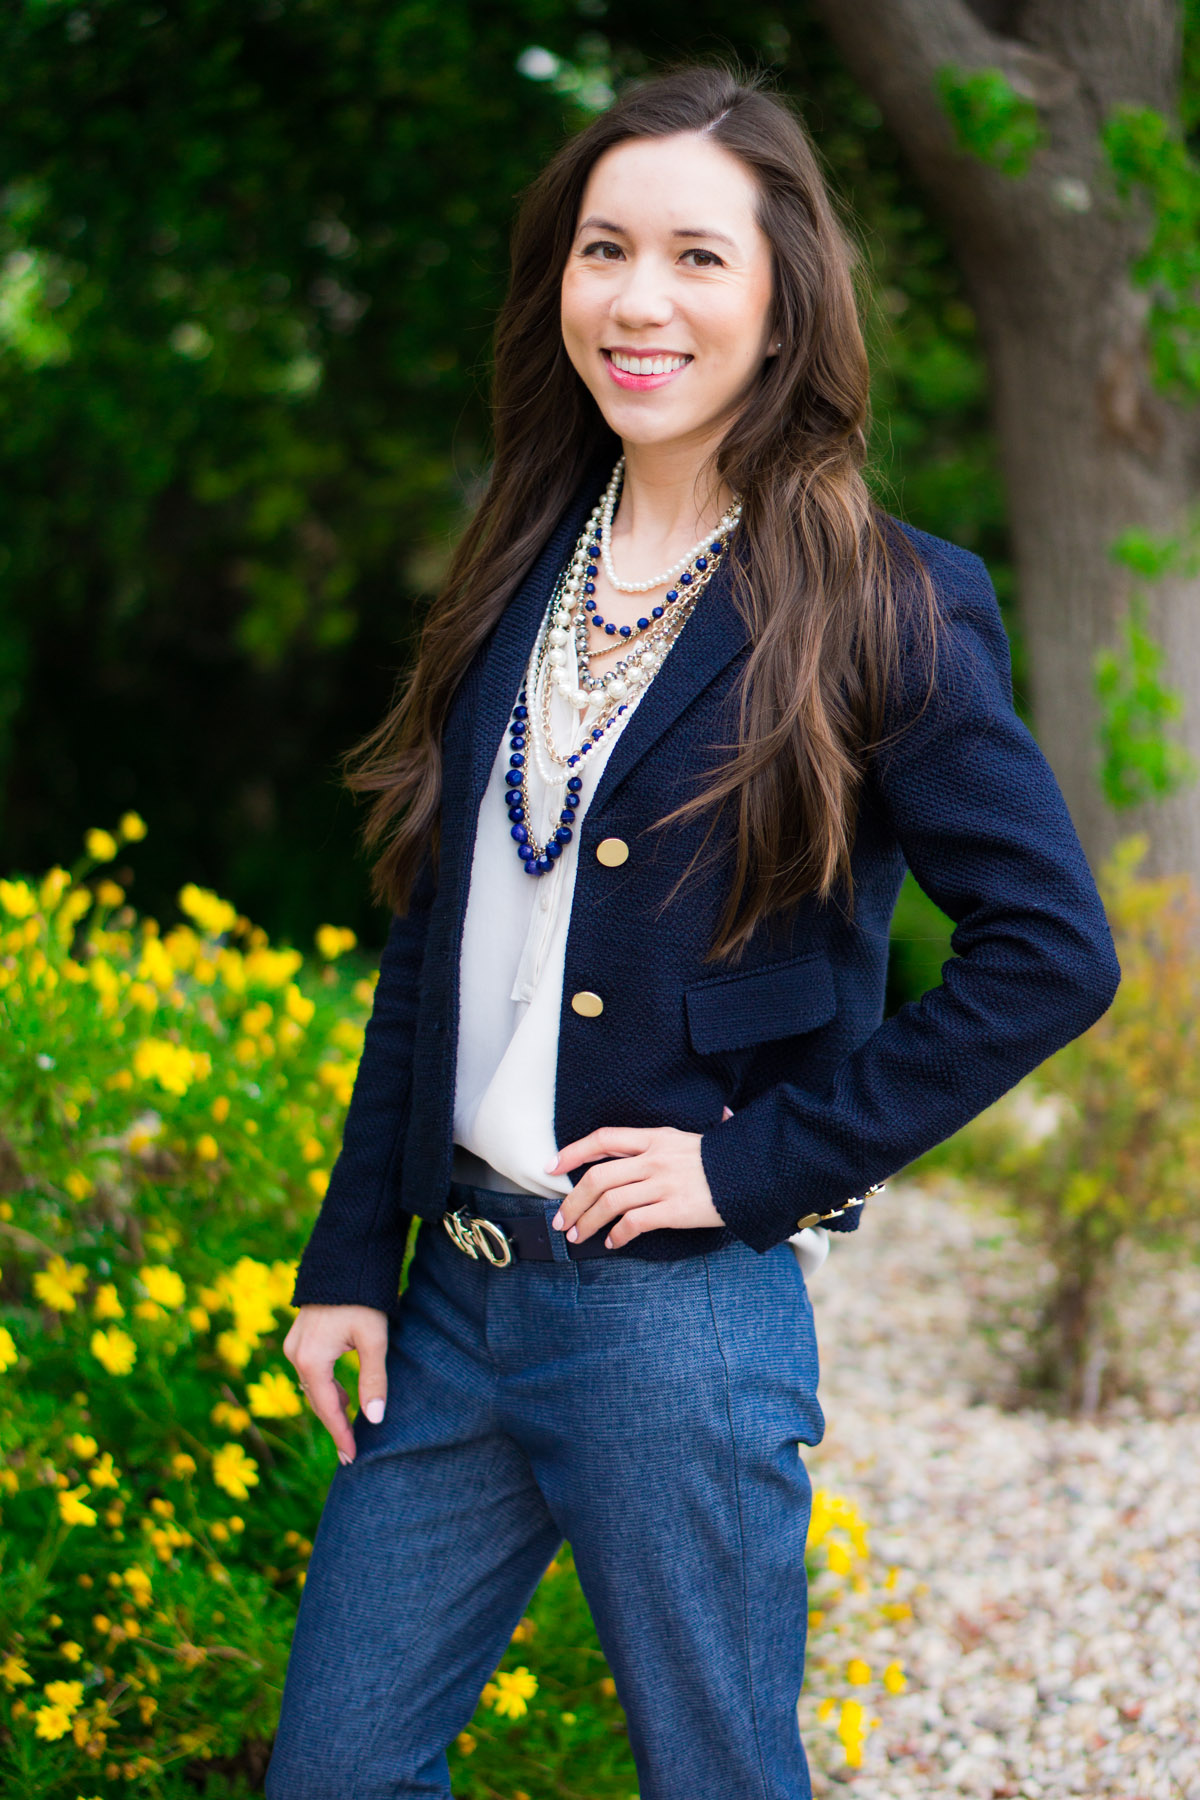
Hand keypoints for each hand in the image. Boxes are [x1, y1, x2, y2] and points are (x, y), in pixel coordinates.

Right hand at [282, 1303, 388, 1463]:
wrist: (344, 1260)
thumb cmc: (362, 1299)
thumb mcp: (373, 1340)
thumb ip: (373, 1380)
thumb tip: (375, 1418)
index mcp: (310, 1360)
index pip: (328, 1408)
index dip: (341, 1434)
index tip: (352, 1457)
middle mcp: (295, 1355)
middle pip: (317, 1400)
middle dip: (335, 1425)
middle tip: (352, 1451)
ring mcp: (294, 1345)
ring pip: (313, 1387)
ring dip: (331, 1406)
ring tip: (350, 1427)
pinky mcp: (299, 1337)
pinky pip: (310, 1372)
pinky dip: (326, 1388)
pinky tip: (343, 1396)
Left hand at [547, 1125, 725, 1247]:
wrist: (755, 1174)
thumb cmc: (727, 1159)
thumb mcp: (698, 1135)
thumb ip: (680, 1136)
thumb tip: (708, 1115)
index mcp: (655, 1137)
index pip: (603, 1139)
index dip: (573, 1152)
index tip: (552, 1167)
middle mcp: (653, 1158)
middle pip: (597, 1177)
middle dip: (572, 1201)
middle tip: (561, 1219)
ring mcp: (662, 1184)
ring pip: (609, 1203)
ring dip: (587, 1222)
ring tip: (578, 1236)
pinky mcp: (672, 1210)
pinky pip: (633, 1223)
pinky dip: (617, 1235)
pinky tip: (613, 1242)